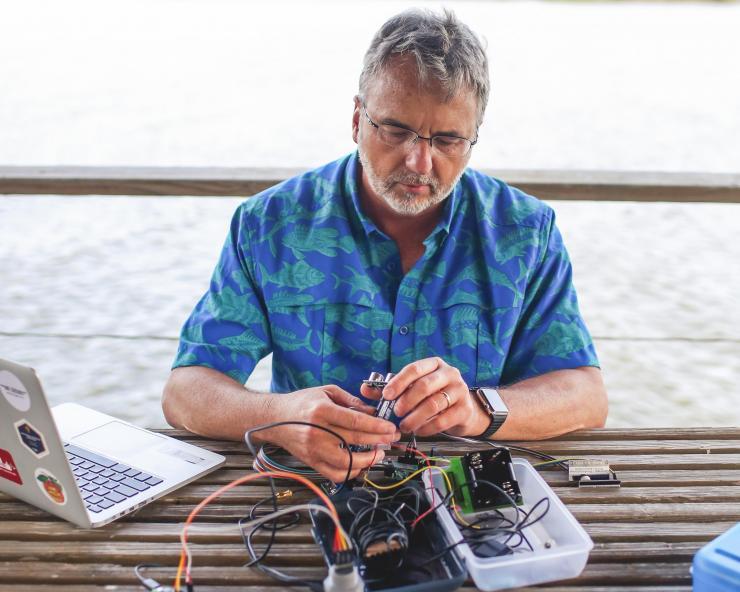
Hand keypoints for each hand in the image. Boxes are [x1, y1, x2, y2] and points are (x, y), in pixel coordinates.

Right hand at [262, 385, 399, 481]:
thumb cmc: (302, 402)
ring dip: (367, 460)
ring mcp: (313, 449)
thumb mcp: (327, 392)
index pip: (354, 421)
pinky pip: (335, 474)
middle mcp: (317, 431)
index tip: (390, 427)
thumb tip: (373, 411)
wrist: (275, 418)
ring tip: (380, 453)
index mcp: (321, 410)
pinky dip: (351, 473)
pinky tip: (362, 465)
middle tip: (392, 438)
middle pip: (354, 440)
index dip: (376, 426)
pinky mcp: (311, 462)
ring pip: (346, 462)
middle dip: (378, 440)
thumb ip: (351, 401)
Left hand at [364, 358, 487, 436]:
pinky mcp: (464, 409)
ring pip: (434, 404)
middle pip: (425, 385)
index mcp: (434, 364)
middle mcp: (449, 374)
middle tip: (396, 413)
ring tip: (405, 426)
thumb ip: (390, 389)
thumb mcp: (414, 389)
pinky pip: (443, 420)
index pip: (414, 369)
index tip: (386, 395)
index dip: (399, 382)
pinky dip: (427, 427)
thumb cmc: (434, 396)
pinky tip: (419, 431)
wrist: (464, 411)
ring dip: (415, 417)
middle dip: (407, 401)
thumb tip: (364, 388)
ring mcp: (459, 391)